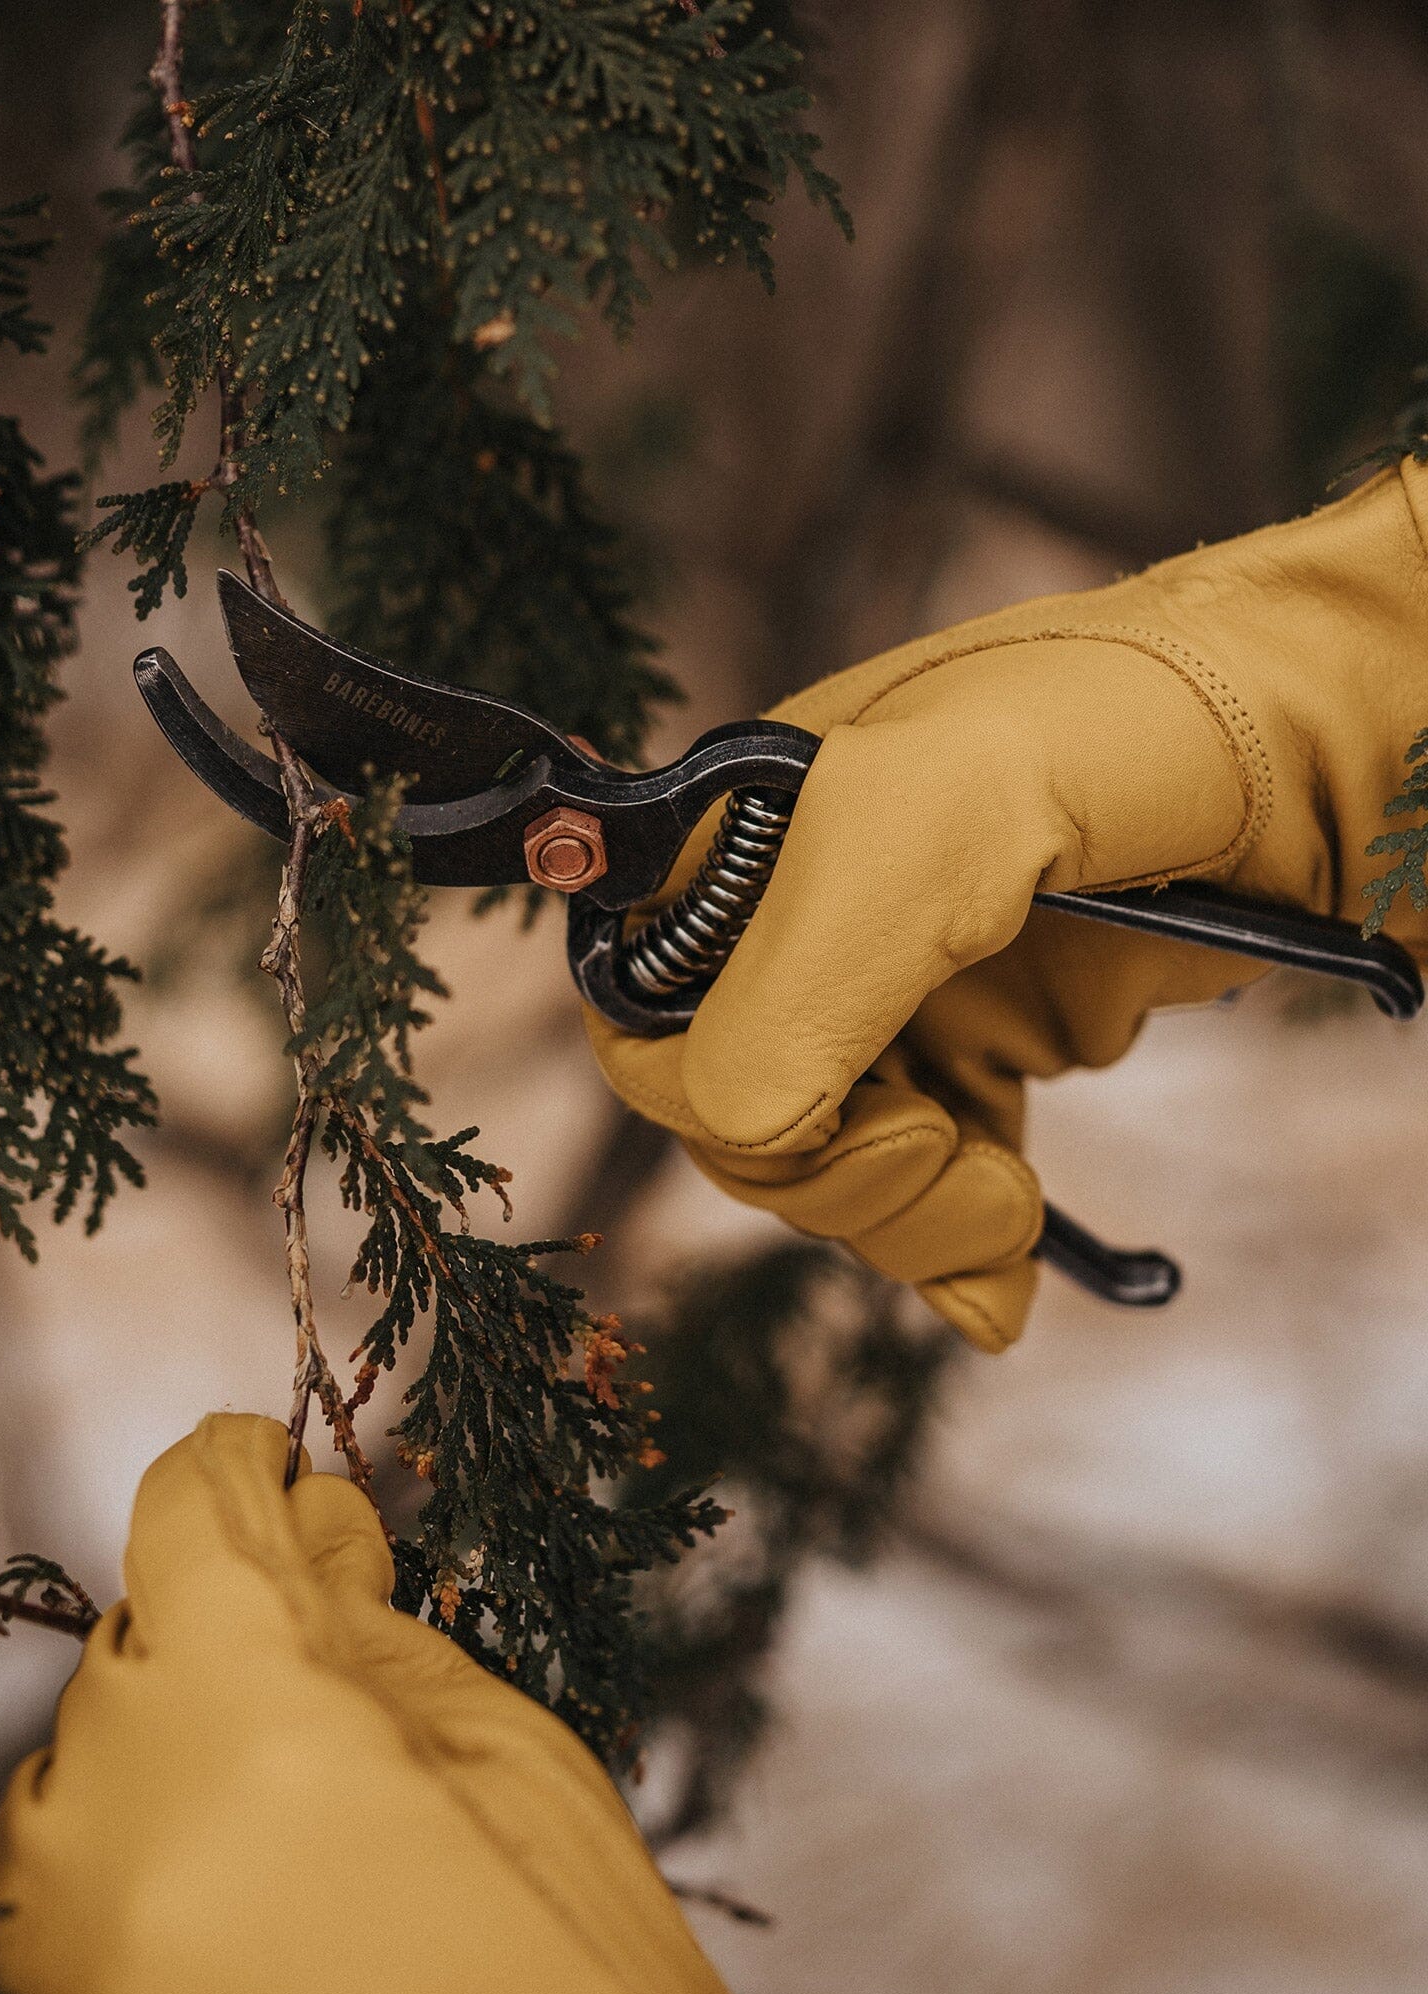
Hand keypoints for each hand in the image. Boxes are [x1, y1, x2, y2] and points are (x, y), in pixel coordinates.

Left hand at [0, 1415, 726, 1993]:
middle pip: (140, 1630)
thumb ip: (369, 1622)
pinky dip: (122, 1828)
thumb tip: (305, 1514)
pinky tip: (220, 1859)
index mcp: (247, 1709)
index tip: (268, 1462)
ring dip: (172, 1726)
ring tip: (285, 1786)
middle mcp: (117, 1805)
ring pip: (88, 1742)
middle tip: (333, 1648)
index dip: (235, 1469)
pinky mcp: (54, 1986)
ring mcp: (68, 1917)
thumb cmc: (554, 1949)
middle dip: (229, 1619)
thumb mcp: (494, 1750)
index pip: (186, 1516)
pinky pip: (49, 1857)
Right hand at [588, 463, 1427, 1351]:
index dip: (726, 1095)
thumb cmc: (1146, 720)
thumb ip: (810, 963)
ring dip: (906, 1218)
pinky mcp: (985, 1039)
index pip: (653, 1013)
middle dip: (835, 1175)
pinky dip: (957, 1246)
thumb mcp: (948, 816)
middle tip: (960, 1166)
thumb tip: (743, 1131)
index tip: (872, 1107)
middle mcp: (810, 909)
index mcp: (756, 829)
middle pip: (734, 1110)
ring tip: (1011, 1211)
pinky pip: (925, 1177)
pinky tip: (1009, 1272)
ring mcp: (900, 980)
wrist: (1340, 730)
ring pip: (826, 1163)